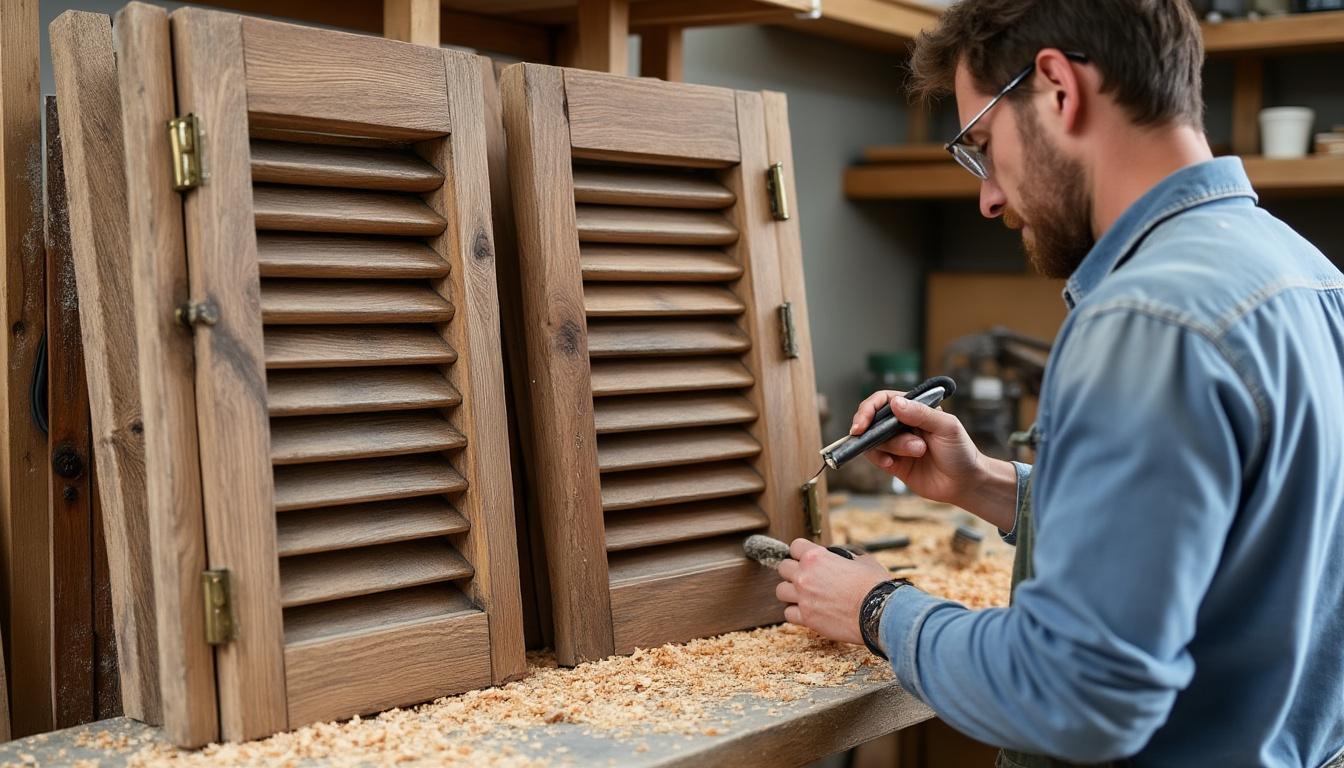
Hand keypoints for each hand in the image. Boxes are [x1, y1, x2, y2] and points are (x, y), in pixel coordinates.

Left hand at [775, 538, 890, 644]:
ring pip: (780, 591)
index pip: (795, 546)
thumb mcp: (862, 560)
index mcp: (816, 557)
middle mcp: (805, 576)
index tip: (807, 558)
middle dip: (793, 571)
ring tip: (803, 595)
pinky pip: (788, 614)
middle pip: (783, 568)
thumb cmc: (875, 586)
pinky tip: (807, 611)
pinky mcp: (806, 618)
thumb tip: (842, 557)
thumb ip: (845, 556)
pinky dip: (795, 613)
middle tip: (806, 577)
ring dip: (791, 592)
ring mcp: (803, 598)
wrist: (880, 613)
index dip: (801, 552)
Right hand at [849, 390, 984, 507]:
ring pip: (874, 440)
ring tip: (918, 452)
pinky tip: (893, 464)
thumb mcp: (946, 428)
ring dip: (893, 447)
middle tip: (895, 442)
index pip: (883, 400)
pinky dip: (880, 460)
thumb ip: (921, 414)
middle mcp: (902, 425)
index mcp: (915, 409)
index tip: (861, 424)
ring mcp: (897, 444)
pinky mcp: (894, 463)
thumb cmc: (961, 451)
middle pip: (873, 421)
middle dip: (881, 432)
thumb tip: (894, 403)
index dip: (868, 409)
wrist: (966, 483)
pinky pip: (876, 457)